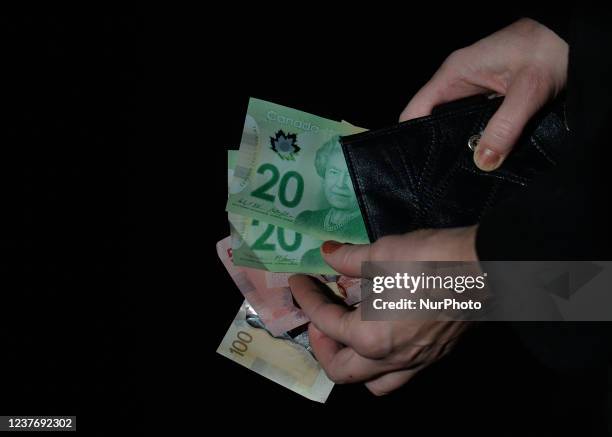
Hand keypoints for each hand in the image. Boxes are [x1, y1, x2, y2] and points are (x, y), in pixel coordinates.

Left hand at [289, 226, 476, 394]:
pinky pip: (399, 374)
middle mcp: (389, 359)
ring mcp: (415, 363)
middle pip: (340, 370)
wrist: (484, 269)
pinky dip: (382, 362)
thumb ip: (349, 259)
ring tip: (349, 337)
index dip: (306, 298)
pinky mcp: (435, 357)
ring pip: (374, 383)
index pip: (324, 321)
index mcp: (369, 337)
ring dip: (353, 364)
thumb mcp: (381, 253)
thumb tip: (328, 254)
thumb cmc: (428, 261)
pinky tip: (383, 333)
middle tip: (320, 320)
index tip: (298, 281)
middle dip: (321, 346)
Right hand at [400, 18, 567, 170]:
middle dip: (436, 146)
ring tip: (460, 170)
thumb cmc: (549, 49)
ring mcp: (472, 88)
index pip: (415, 110)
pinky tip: (481, 154)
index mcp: (455, 74)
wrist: (573, 34)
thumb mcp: (528, 92)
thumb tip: (484, 162)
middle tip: (443, 175)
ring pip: (452, 122)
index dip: (412, 138)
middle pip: (431, 119)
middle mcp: (458, 81)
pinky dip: (474, 136)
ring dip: (457, 143)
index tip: (420, 166)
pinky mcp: (487, 95)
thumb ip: (505, 128)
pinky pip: (470, 120)